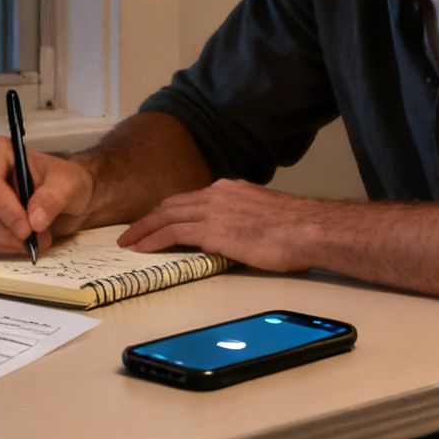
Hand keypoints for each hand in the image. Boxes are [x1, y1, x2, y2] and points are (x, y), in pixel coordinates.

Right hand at [0, 136, 95, 255]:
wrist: (63, 200)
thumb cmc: (64, 183)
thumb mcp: (69, 185)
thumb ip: (54, 198)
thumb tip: (35, 220)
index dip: (4, 208)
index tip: (27, 229)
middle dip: (7, 230)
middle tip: (38, 239)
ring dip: (6, 241)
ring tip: (35, 240)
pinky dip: (0, 247)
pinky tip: (21, 243)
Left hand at [116, 179, 335, 271]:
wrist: (309, 229)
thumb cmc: (298, 229)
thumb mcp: (266, 214)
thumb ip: (246, 218)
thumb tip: (240, 233)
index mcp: (232, 189)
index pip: (191, 198)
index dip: (169, 210)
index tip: (157, 219)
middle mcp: (218, 193)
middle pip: (172, 203)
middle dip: (149, 217)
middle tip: (132, 230)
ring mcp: (214, 210)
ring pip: (166, 216)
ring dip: (143, 229)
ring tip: (128, 241)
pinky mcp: (213, 230)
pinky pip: (173, 233)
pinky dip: (153, 239)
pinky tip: (142, 249)